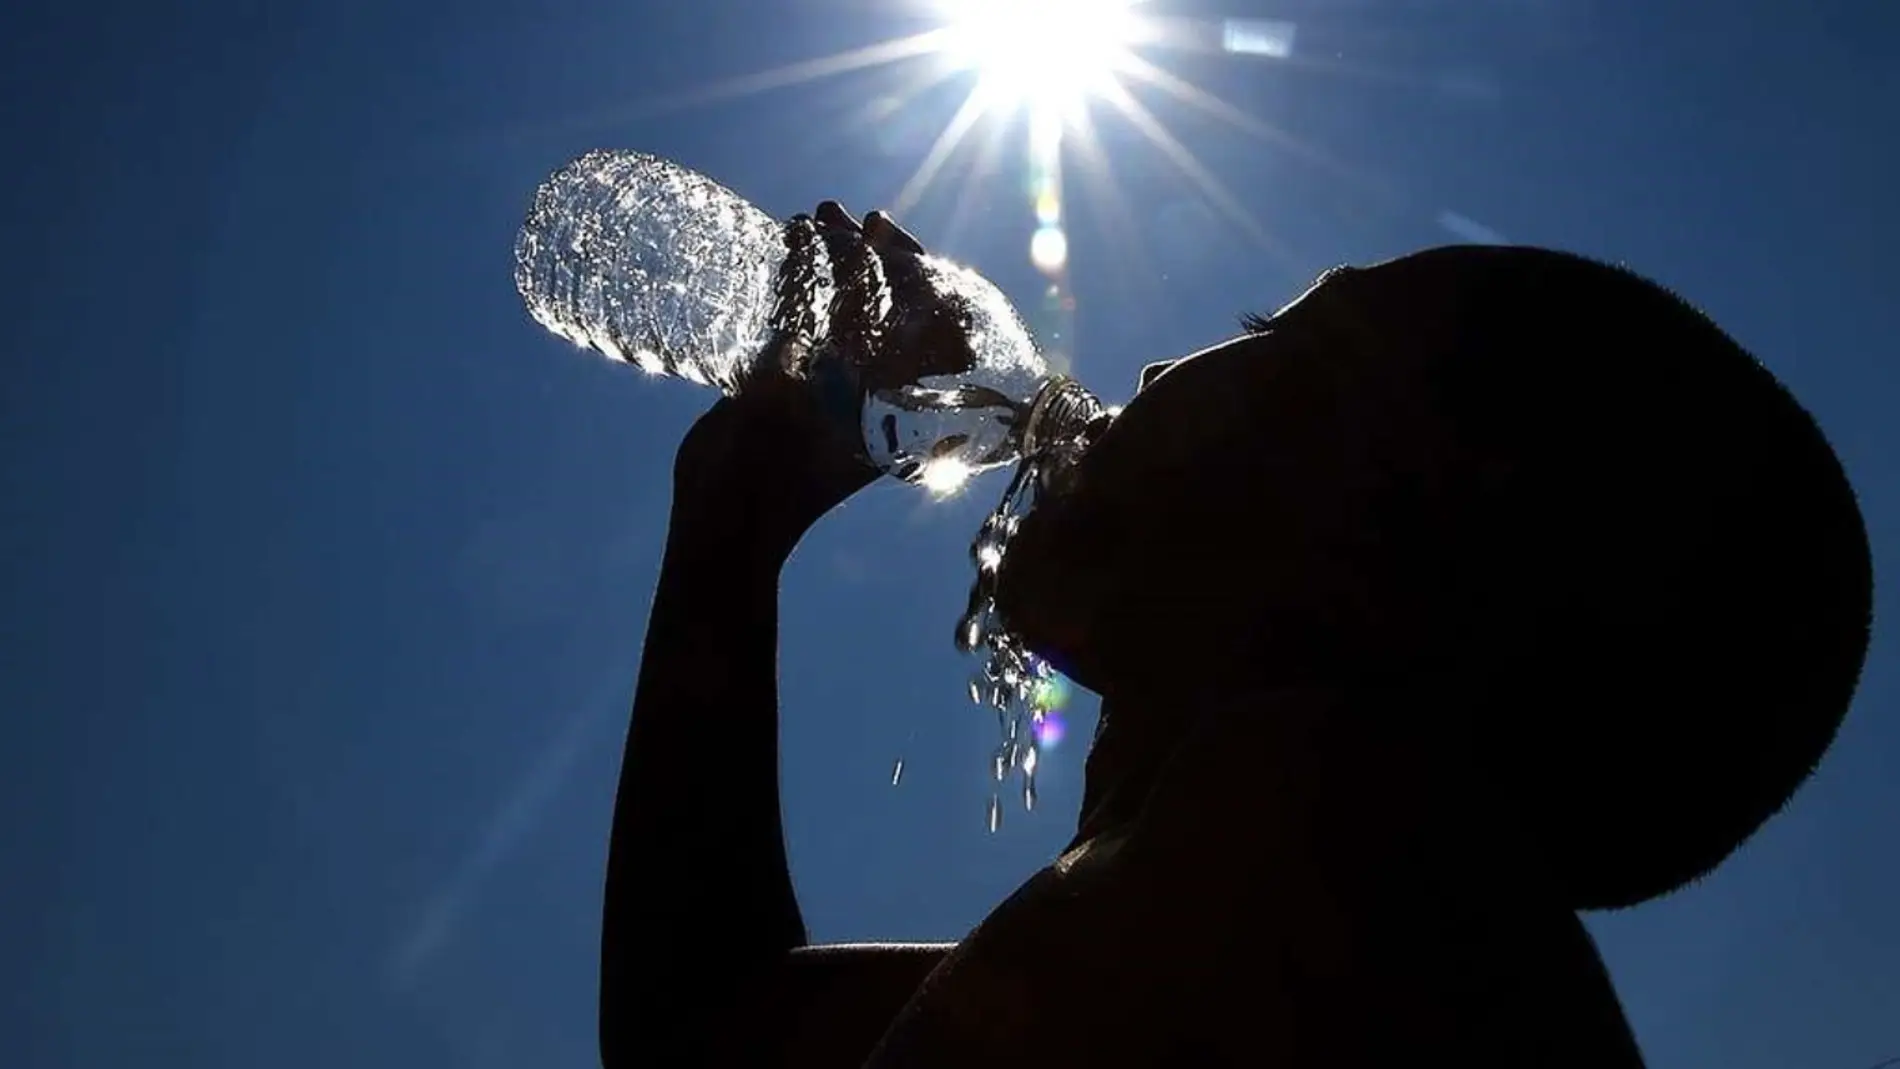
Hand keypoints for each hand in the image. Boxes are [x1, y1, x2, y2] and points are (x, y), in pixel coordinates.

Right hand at [669, 202, 940, 556]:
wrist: (726, 522)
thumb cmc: (785, 480)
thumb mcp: (826, 413)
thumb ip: (850, 359)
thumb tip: (893, 303)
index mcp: (899, 402)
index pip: (925, 321)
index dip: (909, 266)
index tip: (880, 228)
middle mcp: (872, 388)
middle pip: (884, 304)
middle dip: (864, 251)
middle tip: (837, 212)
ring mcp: (831, 383)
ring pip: (842, 306)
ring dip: (830, 259)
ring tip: (807, 217)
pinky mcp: (788, 383)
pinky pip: (804, 320)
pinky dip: (798, 281)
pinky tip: (784, 243)